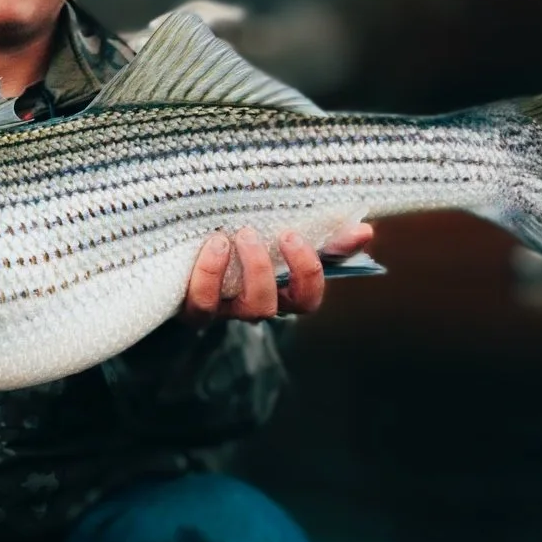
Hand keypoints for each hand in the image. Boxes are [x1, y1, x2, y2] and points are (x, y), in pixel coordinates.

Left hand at [181, 222, 375, 326]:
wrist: (175, 255)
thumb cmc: (235, 241)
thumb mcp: (273, 235)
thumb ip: (322, 236)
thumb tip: (365, 230)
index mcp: (275, 291)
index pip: (306, 299)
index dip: (308, 274)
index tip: (292, 235)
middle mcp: (249, 304)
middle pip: (272, 308)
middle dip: (266, 270)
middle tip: (253, 232)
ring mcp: (221, 309)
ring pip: (240, 311)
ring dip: (240, 273)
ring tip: (228, 237)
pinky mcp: (190, 306)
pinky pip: (201, 304)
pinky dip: (207, 276)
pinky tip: (210, 246)